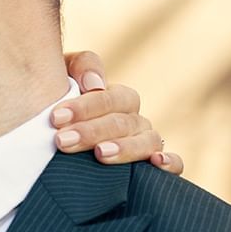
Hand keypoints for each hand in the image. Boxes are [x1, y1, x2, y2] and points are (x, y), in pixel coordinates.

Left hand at [60, 51, 184, 174]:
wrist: (55, 138)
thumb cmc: (56, 106)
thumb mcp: (62, 75)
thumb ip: (80, 66)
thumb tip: (96, 84)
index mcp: (114, 98)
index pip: (110, 98)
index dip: (85, 106)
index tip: (56, 117)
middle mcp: (133, 119)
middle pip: (123, 122)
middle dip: (92, 131)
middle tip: (62, 140)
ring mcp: (145, 141)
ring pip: (148, 140)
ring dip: (125, 147)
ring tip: (101, 154)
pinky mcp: (154, 165)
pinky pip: (175, 163)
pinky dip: (171, 161)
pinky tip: (157, 162)